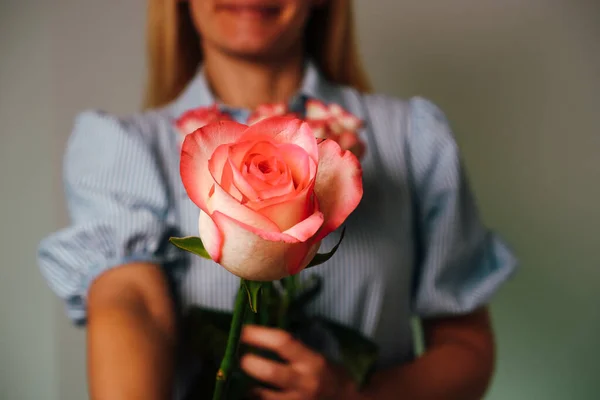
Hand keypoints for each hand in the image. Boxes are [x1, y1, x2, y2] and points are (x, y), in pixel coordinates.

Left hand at [240, 325, 356, 399]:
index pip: (283, 343)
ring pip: (264, 398)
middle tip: (239, 358)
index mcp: (312, 361)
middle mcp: (305, 383)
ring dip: (249, 389)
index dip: (260, 335)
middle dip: (250, 364)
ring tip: (240, 381)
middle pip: (270, 373)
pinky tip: (252, 394)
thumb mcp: (315, 356)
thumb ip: (291, 350)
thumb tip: (257, 338)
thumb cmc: (328, 374)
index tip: (243, 330)